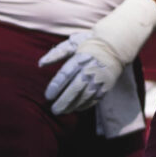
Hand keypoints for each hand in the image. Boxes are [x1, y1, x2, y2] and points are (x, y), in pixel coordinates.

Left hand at [36, 0, 155, 115]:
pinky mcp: (105, 87)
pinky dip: (83, 106)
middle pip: (74, 89)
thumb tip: (40, 64)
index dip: (55, 87)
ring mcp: (98, 80)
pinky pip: (93, 99)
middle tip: (54, 109)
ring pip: (84, 97)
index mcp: (79, 59)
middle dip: (63, 101)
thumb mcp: (72, 45)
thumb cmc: (88, 45)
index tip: (48, 96)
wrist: (115, 47)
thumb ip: (56, 54)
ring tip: (62, 111)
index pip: (65, 75)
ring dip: (72, 106)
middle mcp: (89, 70)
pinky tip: (75, 108)